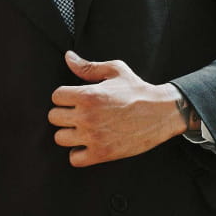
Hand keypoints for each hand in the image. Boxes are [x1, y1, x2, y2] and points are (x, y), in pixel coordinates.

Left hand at [49, 51, 184, 166]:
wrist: (162, 112)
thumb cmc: (137, 90)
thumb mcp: (115, 71)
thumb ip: (88, 67)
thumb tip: (68, 57)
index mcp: (88, 95)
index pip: (56, 96)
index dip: (65, 96)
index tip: (75, 98)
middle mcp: (87, 116)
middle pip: (54, 117)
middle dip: (64, 113)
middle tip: (78, 113)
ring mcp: (93, 137)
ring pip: (60, 138)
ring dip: (69, 133)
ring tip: (82, 129)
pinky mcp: (102, 154)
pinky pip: (74, 159)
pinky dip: (79, 154)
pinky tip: (88, 144)